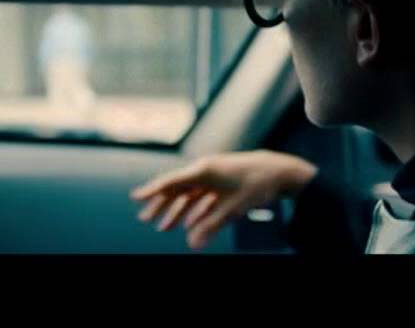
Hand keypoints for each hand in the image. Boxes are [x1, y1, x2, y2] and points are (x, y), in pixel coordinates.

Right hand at [130, 150, 317, 249]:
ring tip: (163, 228)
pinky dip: (192, 210)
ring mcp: (213, 176)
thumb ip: (210, 226)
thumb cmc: (256, 185)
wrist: (278, 171)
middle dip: (161, 206)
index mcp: (204, 170)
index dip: (152, 190)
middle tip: (145, 220)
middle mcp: (205, 170)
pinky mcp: (221, 182)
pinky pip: (200, 197)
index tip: (135, 197)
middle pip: (176, 188)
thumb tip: (192, 244)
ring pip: (187, 194)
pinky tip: (186, 224)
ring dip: (176, 211)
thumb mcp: (233, 208)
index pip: (172, 181)